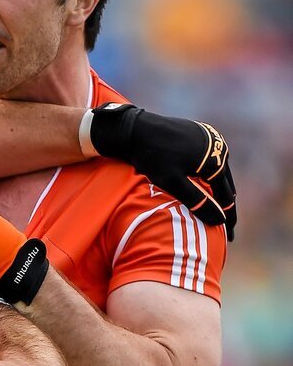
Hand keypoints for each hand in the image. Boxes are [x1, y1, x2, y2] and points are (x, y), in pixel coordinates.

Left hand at [87, 104, 236, 239]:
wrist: (136, 128)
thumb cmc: (152, 157)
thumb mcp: (173, 182)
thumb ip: (198, 201)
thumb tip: (221, 220)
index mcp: (216, 160)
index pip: (227, 196)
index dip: (228, 218)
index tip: (229, 237)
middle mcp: (219, 148)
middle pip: (226, 184)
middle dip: (226, 207)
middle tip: (227, 231)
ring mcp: (210, 139)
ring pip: (219, 173)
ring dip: (219, 192)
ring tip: (219, 211)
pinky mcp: (200, 135)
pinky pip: (210, 161)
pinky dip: (210, 177)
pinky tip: (207, 187)